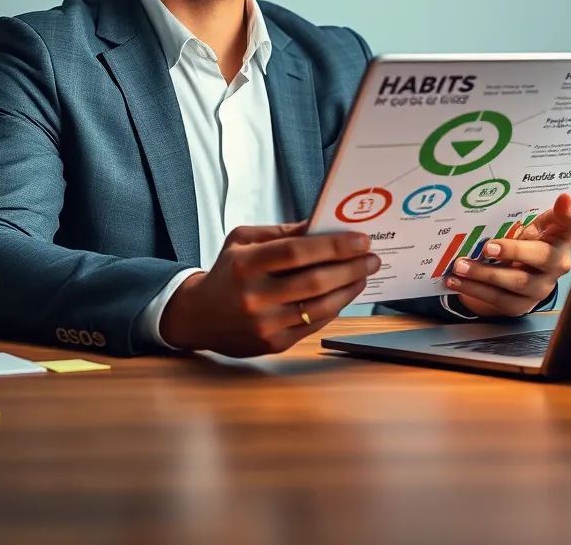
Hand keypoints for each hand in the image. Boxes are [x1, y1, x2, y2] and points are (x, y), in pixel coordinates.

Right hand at [160, 220, 379, 356]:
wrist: (199, 316)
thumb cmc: (227, 271)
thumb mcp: (244, 240)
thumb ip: (282, 232)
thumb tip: (321, 226)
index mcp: (246, 264)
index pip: (296, 252)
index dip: (333, 245)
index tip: (360, 239)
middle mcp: (254, 296)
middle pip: (314, 281)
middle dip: (350, 267)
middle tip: (371, 257)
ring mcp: (264, 324)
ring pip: (319, 307)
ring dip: (348, 290)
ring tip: (363, 274)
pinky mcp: (273, 344)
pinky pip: (314, 325)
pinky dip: (334, 308)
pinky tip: (344, 293)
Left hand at [444, 193, 570, 317]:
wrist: (517, 271)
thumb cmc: (525, 239)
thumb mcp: (530, 220)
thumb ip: (533, 209)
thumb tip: (561, 198)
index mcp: (560, 234)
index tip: (563, 200)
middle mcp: (557, 263)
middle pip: (541, 256)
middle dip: (513, 251)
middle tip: (486, 247)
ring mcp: (541, 287)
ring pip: (517, 282)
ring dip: (485, 274)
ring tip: (459, 266)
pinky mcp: (522, 304)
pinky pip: (499, 300)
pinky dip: (475, 290)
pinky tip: (456, 281)